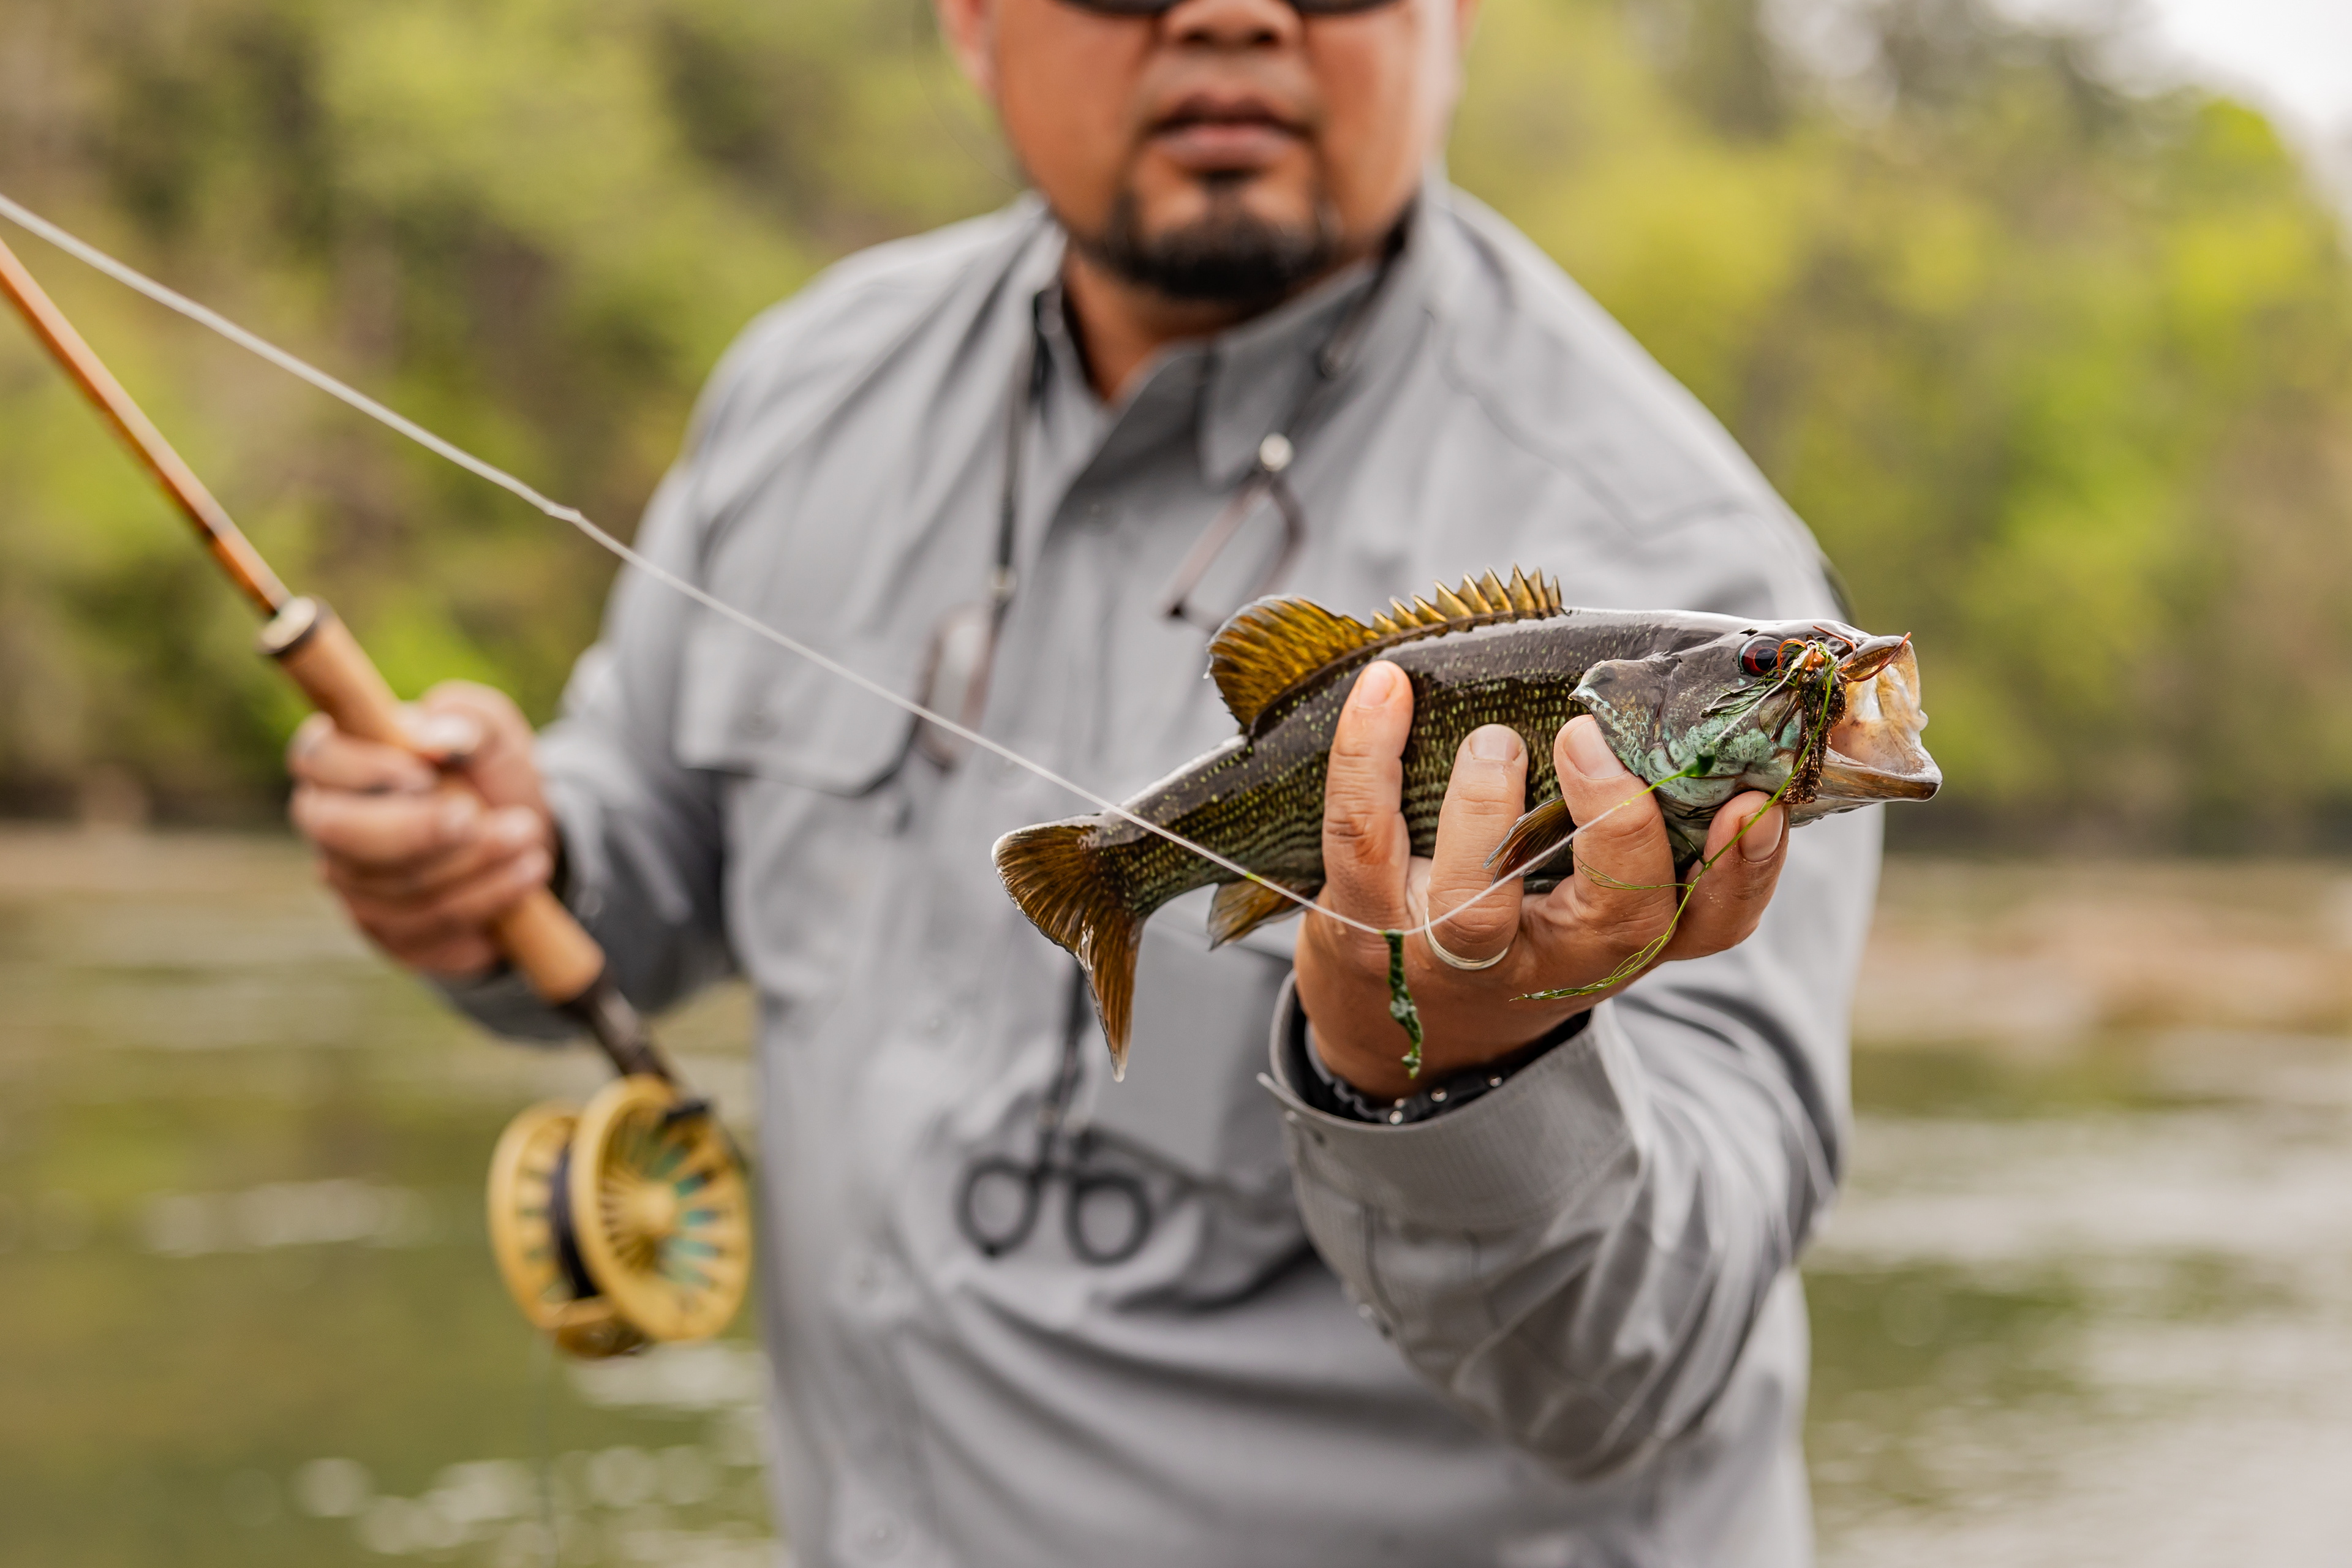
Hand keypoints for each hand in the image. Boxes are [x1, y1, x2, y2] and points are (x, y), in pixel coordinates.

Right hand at [286, 681, 555, 977]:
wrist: (524, 840)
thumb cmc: (488, 772)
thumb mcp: (494, 732)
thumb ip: (468, 717)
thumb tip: (436, 740)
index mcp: (341, 763)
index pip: (314, 760)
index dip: (363, 769)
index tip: (424, 773)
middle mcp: (332, 827)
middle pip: (338, 832)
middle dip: (417, 829)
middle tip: (476, 817)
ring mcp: (354, 887)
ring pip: (397, 884)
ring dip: (474, 862)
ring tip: (527, 835)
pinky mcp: (390, 934)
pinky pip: (431, 925)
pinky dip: (488, 898)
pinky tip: (525, 874)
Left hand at [1293, 660, 1790, 1100]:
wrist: (1397, 1021)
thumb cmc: (1515, 930)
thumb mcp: (1588, 904)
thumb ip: (1639, 834)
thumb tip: (1681, 705)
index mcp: (1620, 942)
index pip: (1710, 925)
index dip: (1743, 871)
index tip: (1754, 801)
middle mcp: (1550, 960)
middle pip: (1615, 920)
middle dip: (1620, 828)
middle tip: (1591, 740)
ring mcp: (1453, 954)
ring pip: (1479, 901)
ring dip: (1489, 807)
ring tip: (1492, 739)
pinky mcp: (1367, 927)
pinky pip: (1362, 839)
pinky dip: (1366, 755)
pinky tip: (1384, 687)